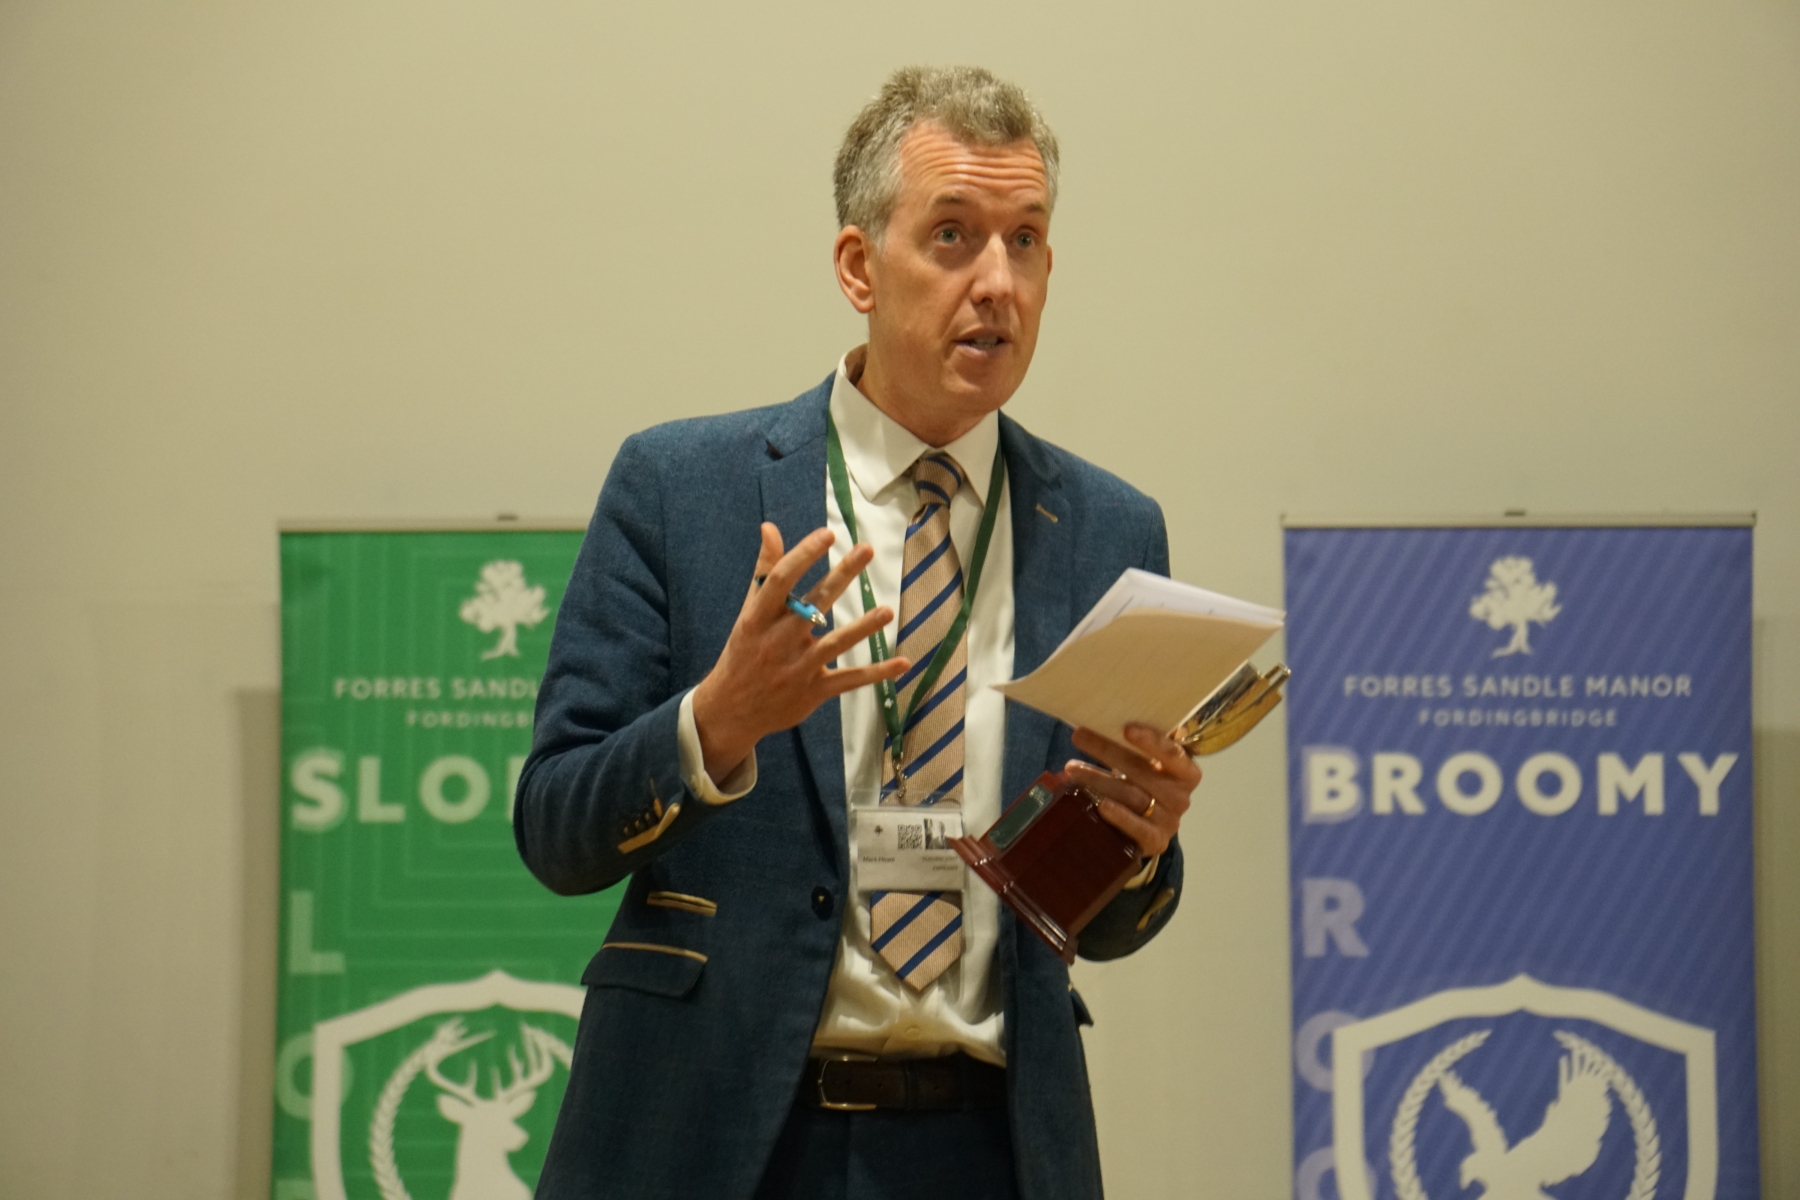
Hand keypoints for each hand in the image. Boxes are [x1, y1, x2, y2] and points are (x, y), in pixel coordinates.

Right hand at [692, 523, 909, 780]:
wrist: (731, 710)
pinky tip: (902, 663)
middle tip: (866, 550)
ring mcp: (798, 668)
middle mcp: (778, 641)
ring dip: (862, 628)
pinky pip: (849, 680)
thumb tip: (770, 527)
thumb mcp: (749, 613)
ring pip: (835, 644)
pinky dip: (876, 674)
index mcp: (758, 618)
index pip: (781, 580)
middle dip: (841, 576)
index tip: (827, 535)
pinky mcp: (814, 691)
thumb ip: (764, 571)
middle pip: (814, 604)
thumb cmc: (744, 652)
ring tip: (887, 611)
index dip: (804, 555)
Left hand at [1066, 724, 1201, 858]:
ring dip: (1099, 780)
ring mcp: (1169, 821)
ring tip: (1072, 769)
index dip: (1151, 741)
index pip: (1172, 754)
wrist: (1145, 830)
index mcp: (1185, 772)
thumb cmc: (1141, 788)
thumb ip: (1133, 749)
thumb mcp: (1144, 767)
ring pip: (1132, 796)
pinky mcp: (1155, 842)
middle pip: (1142, 771)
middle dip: (1107, 751)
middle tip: (1079, 736)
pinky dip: (1119, 816)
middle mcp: (1181, 797)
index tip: (1126, 729)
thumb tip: (1098, 722)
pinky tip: (1101, 805)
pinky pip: (1137, 828)